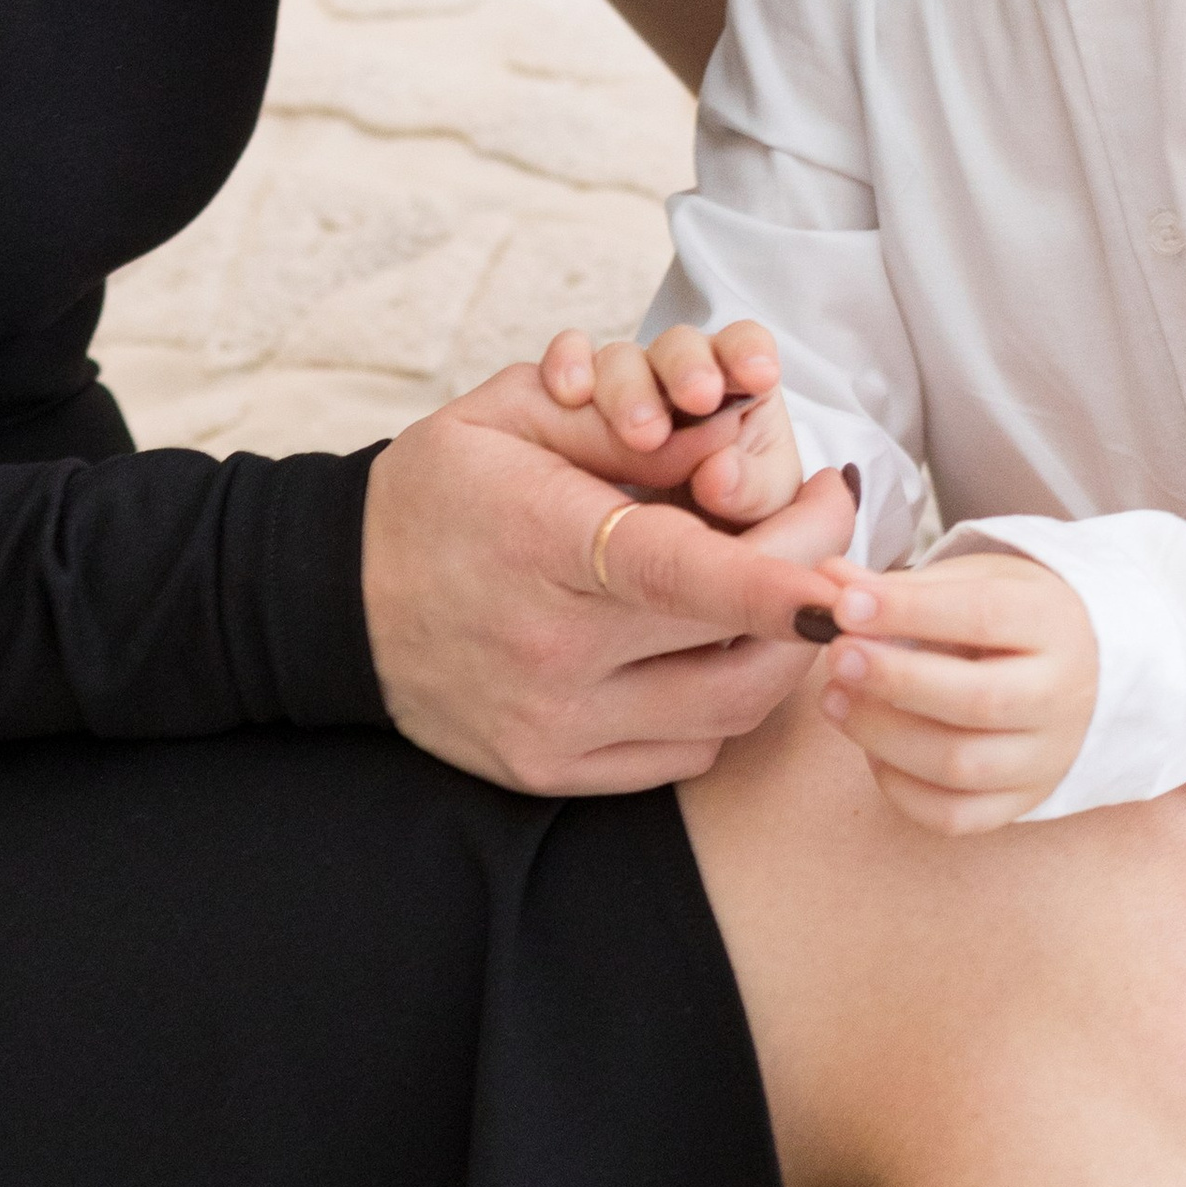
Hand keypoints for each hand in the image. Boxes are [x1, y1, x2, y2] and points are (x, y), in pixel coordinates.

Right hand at [357, 360, 855, 792]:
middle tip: (834, 532)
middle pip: (727, 652)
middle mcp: (549, 650)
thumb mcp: (512, 415)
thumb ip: (625, 414)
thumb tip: (734, 425)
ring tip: (792, 590)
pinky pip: (683, 754)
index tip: (848, 587)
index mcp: (539, 544)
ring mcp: (552, 724)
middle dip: (811, 595)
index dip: (774, 584)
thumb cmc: (440, 491)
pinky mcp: (551, 772)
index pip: (676, 574)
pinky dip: (722, 704)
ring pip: (722, 713)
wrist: (336, 599)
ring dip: (780, 654)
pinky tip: (716, 646)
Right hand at [538, 315, 803, 527]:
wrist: (616, 565)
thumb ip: (748, 491)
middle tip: (700, 396)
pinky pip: (565, 366)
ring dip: (629, 386)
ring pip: (622, 360)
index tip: (759, 374)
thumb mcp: (747, 516)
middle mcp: (673, 386)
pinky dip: (569, 366)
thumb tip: (722, 474)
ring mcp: (616, 391)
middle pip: (681, 349)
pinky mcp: (559, 400)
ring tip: (641, 433)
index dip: (748, 355)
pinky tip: (571, 393)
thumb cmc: (709, 530)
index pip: (745, 351)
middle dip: (689, 368)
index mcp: (732, 400)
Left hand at [810, 551, 1098, 834]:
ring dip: (884, 736)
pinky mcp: (1024, 801)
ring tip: (836, 699)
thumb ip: (903, 586)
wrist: (1088, 670)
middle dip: (895, 680)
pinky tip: (871, 749)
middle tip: (837, 656)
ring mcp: (1046, 757)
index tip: (847, 605)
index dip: (909, 611)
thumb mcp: (975, 580)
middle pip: (976, 700)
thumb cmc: (1015, 617)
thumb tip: (829, 579)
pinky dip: (902, 789)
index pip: (983, 615)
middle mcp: (1061, 695)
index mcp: (1052, 623)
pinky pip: (958, 816)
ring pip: (961, 765)